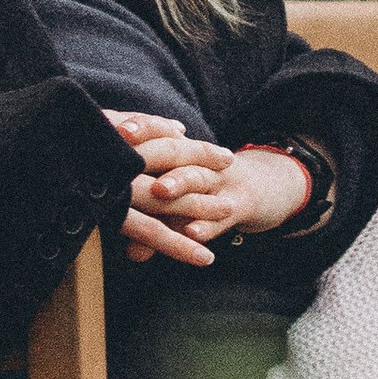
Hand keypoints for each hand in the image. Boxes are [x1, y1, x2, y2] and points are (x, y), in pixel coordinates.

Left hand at [103, 113, 310, 265]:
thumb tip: (129, 250)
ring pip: (197, 178)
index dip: (135, 129)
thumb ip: (152, 221)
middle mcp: (200, 163)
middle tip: (125, 147)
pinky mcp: (240, 206)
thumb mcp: (178, 203)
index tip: (111, 128)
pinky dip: (207, 225)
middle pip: (173, 150)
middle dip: (149, 147)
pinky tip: (192, 232)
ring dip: (179, 183)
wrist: (266, 189)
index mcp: (181, 153)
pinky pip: (221, 216)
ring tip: (160, 191)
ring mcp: (221, 184)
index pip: (154, 134)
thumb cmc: (205, 196)